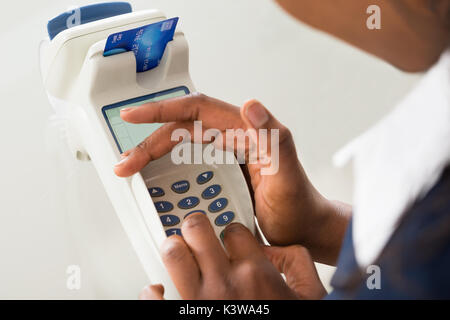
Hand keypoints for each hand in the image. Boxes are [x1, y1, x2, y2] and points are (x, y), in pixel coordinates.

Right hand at [114, 94, 349, 263]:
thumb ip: (275, 140)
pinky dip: (167, 171)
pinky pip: (187, 167)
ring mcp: (224, 158)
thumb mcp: (288, 175)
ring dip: (153, 156)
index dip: (164, 110)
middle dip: (149, 142)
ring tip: (130, 170)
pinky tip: (154, 182)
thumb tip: (251, 105)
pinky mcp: (220, 174)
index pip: (198, 110)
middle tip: (125, 162)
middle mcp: (232, 140)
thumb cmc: (299, 206)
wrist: (302, 230)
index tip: (135, 116)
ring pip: (180, 148)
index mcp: (245, 131)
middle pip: (181, 131)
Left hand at [139, 213, 326, 299]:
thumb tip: (272, 249)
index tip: (229, 241)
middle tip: (197, 235)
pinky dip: (152, 293)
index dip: (230, 232)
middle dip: (196, 227)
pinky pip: (154, 300)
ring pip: (173, 254)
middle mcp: (225, 284)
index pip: (233, 230)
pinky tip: (158, 290)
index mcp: (256, 274)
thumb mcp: (309, 296)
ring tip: (178, 252)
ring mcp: (200, 303)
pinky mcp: (184, 319)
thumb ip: (296, 262)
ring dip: (174, 249)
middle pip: (196, 230)